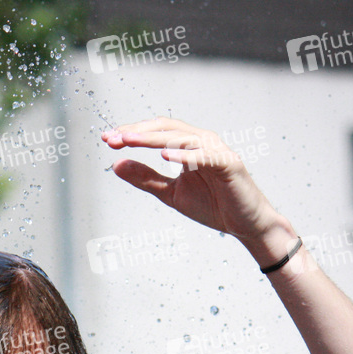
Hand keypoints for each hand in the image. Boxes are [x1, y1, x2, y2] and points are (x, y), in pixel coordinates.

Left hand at [102, 117, 284, 243]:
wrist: (246, 225)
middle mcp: (202, 142)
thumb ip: (145, 178)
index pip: (156, 132)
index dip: (131, 133)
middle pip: (166, 128)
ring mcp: (217, 151)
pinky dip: (186, 154)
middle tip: (113, 138)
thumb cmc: (213, 205)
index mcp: (187, 146)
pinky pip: (205, 156)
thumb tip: (117, 164)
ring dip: (154, 138)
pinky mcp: (230, 164)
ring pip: (182, 137)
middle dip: (137, 131)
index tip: (106, 139)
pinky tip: (165, 155)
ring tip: (130, 140)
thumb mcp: (170, 193)